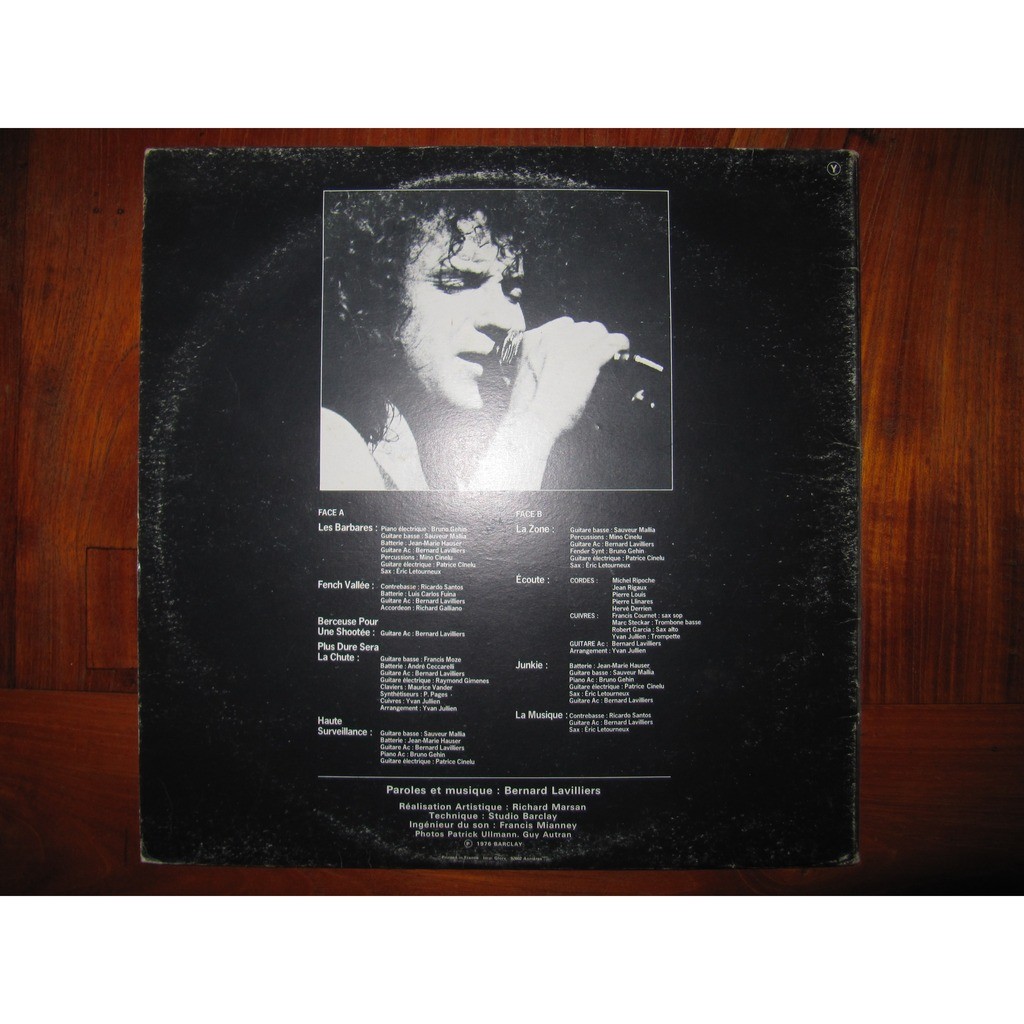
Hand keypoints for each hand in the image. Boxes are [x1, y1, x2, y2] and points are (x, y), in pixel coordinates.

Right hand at [506, 317, 628, 439]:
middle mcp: (552, 337)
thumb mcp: (529, 373)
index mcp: (534, 339)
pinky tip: (623, 348)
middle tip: (596, 352)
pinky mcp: (587, 361)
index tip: (581, 347)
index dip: (576, 336)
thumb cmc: (528, 405)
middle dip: (591, 338)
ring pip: (597, 331)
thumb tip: (561, 360)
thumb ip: (543, 360)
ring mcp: (570, 347)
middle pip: (583, 327)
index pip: (565, 325)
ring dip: (604, 340)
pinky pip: (610, 343)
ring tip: (611, 349)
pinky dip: (619, 343)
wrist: (532, 419)